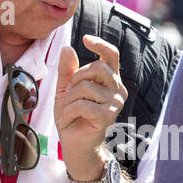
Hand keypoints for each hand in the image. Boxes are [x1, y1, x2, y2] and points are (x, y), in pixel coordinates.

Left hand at [55, 35, 127, 180]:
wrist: (75, 144)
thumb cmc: (72, 116)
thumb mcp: (65, 89)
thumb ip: (67, 70)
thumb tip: (68, 48)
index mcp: (110, 80)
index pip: (112, 55)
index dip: (100, 44)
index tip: (85, 39)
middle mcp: (117, 89)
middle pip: (97, 68)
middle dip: (75, 79)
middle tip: (68, 94)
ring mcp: (115, 103)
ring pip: (86, 87)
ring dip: (69, 99)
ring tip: (68, 110)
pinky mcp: (109, 116)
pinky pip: (83, 104)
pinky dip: (69, 111)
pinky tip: (68, 119)